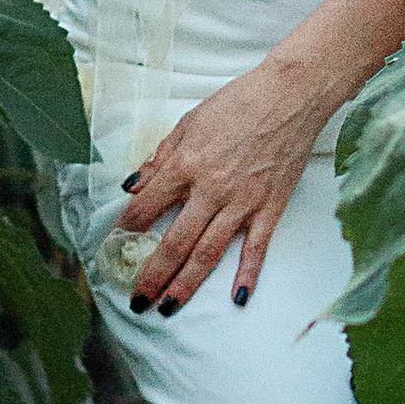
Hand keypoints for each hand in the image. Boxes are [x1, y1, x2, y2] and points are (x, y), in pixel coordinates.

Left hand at [113, 54, 336, 312]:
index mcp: (186, 164)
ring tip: (168, 308)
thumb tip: (133, 186)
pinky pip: (257, 248)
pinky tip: (236, 298)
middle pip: (174, 242)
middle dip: (152, 275)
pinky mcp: (271, 207)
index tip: (113, 248)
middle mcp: (211, 189)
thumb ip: (160, 158)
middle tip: (136, 301)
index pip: (146, 206)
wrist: (290, 95)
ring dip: (186, 284)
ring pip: (209, 253)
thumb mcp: (188, 122)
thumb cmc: (238, 103)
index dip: (126, 230)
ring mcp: (243, 202)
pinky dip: (247, 275)